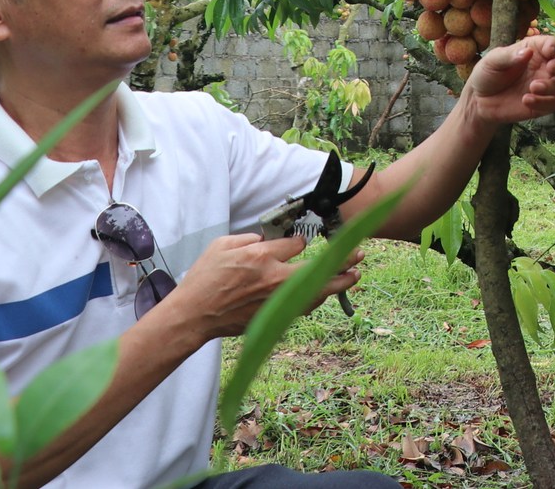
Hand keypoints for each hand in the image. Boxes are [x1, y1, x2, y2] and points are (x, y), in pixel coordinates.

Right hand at [167, 233, 357, 340]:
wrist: (194, 315)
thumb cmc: (204, 279)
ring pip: (316, 292)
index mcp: (261, 257)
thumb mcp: (222, 246)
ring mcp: (276, 301)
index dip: (302, 242)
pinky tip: (325, 294)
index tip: (302, 242)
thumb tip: (268, 240)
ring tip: (355, 275)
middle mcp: (274, 279)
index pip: (296, 245)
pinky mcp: (272, 317)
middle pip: (318, 269)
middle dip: (343, 261)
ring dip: (339, 283)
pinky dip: (316, 299)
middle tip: (360, 255)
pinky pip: (302, 307)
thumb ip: (249, 239)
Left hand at [462, 35, 554, 127]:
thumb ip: (509, 56)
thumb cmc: (487, 74)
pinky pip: (554, 104)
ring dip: (554, 86)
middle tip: (550, 69)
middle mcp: (545, 67)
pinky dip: (543, 102)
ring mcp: (546, 86)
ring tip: (533, 87)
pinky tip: (526, 100)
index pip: (553, 44)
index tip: (549, 52)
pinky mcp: (543, 104)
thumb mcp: (492, 60)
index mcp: (535, 50)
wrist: (480, 101)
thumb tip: (527, 53)